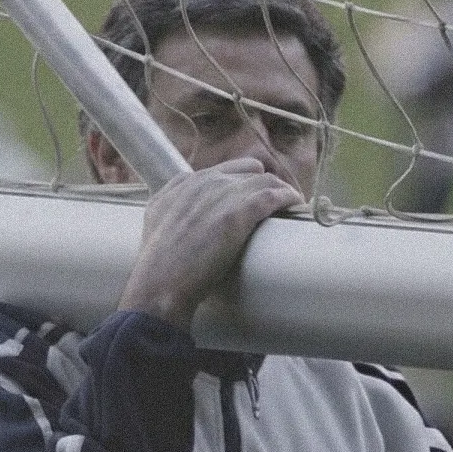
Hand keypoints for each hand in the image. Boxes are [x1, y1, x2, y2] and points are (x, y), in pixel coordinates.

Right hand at [118, 158, 303, 330]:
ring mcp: (224, 193)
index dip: (242, 183)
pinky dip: (289, 198)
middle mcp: (205, 181)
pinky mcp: (241, 211)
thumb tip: (185, 211)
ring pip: (266, 181)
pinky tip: (297, 207)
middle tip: (274, 206)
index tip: (251, 198)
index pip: (225, 170)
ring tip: (291, 208)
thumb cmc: (157, 263)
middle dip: (263, 185)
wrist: (160, 281)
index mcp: (185, 183)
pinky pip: (275, 194)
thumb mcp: (155, 219)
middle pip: (249, 172)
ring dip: (282, 192)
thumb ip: (171, 204)